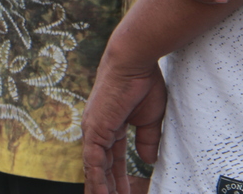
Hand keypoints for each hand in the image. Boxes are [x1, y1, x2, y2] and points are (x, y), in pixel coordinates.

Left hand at [82, 45, 167, 193]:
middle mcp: (98, 129)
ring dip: (100, 187)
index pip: (112, 159)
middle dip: (107, 187)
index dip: (117, 178)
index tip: (125, 193)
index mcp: (110, 125)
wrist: (134, 61)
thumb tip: (148, 161)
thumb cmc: (143, 82)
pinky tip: (101, 193)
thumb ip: (147, 141)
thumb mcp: (149, 119)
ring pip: (94, 167)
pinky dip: (97, 179)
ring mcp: (94, 129)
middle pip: (101, 166)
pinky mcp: (95, 128)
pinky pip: (93, 161)